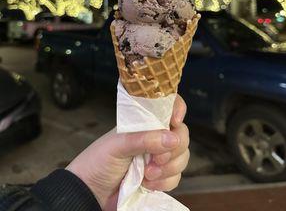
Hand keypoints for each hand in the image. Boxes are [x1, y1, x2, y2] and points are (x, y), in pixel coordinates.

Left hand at [66, 95, 189, 210]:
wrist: (90, 192)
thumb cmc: (98, 161)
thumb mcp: (118, 145)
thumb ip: (144, 139)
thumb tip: (172, 138)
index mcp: (144, 121)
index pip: (168, 106)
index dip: (178, 109)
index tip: (175, 122)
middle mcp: (154, 136)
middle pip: (181, 134)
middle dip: (173, 149)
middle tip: (155, 159)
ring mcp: (158, 157)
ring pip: (182, 157)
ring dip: (168, 168)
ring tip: (147, 174)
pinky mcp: (160, 177)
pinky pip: (176, 177)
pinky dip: (165, 182)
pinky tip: (147, 184)